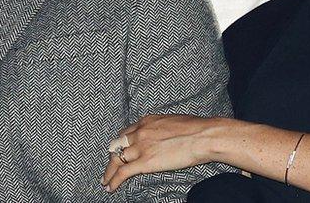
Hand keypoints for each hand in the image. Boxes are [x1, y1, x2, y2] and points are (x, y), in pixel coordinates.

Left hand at [101, 114, 221, 191]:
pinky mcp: (145, 162)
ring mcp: (141, 147)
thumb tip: (162, 136)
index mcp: (147, 121)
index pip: (126, 133)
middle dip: (112, 157)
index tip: (119, 151)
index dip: (121, 144)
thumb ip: (161, 129)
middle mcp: (140, 132)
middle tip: (109, 167)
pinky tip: (110, 187)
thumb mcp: (172, 122)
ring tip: (105, 181)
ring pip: (116, 159)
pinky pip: (123, 172)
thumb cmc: (195, 129)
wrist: (203, 136)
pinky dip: (113, 180)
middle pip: (117, 145)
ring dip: (109, 172)